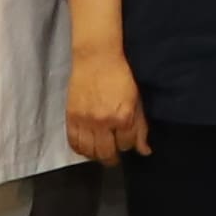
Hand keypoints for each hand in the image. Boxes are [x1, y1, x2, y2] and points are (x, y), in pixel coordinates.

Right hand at [66, 45, 148, 166]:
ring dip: (96, 156)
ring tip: (99, 152)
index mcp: (124, 117)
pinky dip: (80, 149)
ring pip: (89, 152)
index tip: (126, 142)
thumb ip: (140, 128)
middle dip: (112, 158)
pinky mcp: (71, 117)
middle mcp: (104, 122)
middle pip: (107, 153)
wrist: (96, 58)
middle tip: (113, 156)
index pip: (127, 145)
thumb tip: (144, 151)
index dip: (128, 146)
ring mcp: (86, 120)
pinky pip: (73, 142)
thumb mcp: (137, 100)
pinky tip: (86, 146)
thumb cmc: (120, 75)